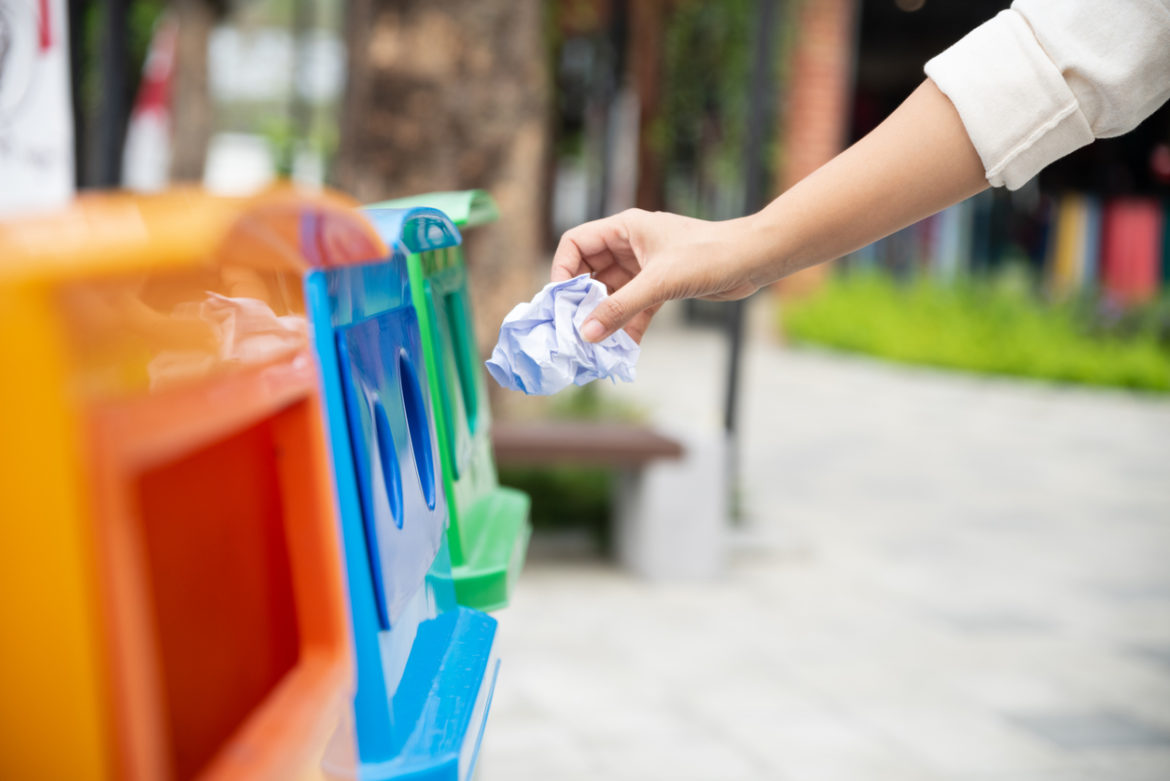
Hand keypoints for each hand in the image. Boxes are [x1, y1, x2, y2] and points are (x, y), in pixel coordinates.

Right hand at [551, 209, 761, 342]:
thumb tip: (586, 333)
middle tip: (572, 329)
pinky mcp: (661, 287)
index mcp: (625, 228)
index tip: (559, 301)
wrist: (753, 260)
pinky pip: (634, 308)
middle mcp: (630, 245)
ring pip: (611, 294)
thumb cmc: (709, 255)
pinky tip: (622, 349)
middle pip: (590, 272)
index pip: (576, 244)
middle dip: (581, 301)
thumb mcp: (659, 282)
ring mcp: (645, 267)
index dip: (562, 270)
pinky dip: (627, 326)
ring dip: (604, 318)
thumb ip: (620, 308)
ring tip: (594, 345)